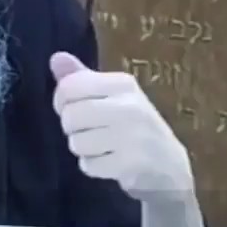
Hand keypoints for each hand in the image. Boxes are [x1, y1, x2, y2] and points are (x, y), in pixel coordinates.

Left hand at [50, 51, 203, 226]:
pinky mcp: (131, 163)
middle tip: (91, 131)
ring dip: (83, 150)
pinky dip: (93, 167)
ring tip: (104, 147)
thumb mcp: (112, 96)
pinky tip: (110, 163)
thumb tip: (56, 58)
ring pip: (76, 142)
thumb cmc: (134, 127)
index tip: (74, 108)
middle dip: (72, 129)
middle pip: (70, 115)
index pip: (69, 86)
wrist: (169, 167)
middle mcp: (130, 106)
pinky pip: (88, 165)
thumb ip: (82, 78)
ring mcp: (132, 135)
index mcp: (122, 84)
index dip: (61, 101)